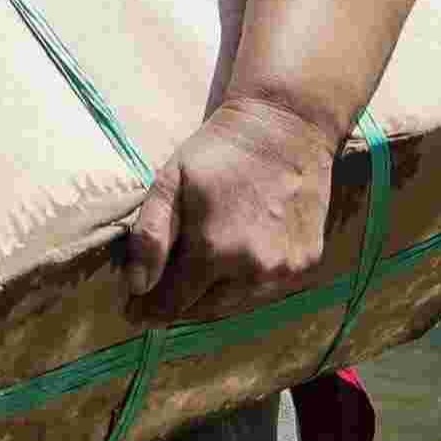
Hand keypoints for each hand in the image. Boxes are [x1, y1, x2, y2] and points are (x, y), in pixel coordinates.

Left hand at [121, 95, 341, 319]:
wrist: (285, 128)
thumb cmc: (219, 152)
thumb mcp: (170, 181)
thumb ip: (151, 236)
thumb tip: (137, 286)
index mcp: (215, 251)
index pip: (174, 303)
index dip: (149, 310)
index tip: (132, 311)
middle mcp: (254, 270)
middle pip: (205, 310)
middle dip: (178, 307)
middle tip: (157, 299)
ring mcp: (285, 270)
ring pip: (237, 305)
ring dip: (211, 300)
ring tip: (191, 286)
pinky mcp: (307, 263)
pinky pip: (267, 291)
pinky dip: (245, 287)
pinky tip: (231, 269)